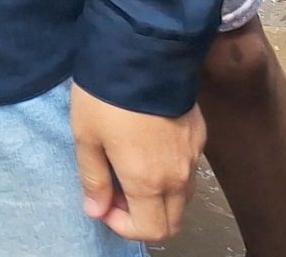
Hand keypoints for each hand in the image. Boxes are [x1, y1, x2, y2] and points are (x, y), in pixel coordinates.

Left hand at [70, 87, 201, 244]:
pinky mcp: (199, 136)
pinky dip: (170, 173)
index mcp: (148, 182)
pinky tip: (147, 146)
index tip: (103, 203)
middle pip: (172, 221)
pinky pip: (188, 168)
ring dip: (158, 196)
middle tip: (115, 189)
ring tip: (128, 167)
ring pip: (183, 197)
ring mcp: (193, 156)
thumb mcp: (86, 137)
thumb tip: (96, 211)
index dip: (124, 226)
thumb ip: (93, 178)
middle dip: (143, 216)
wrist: (141, 54)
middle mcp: (178, 177)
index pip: (150, 230)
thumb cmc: (106, 97)